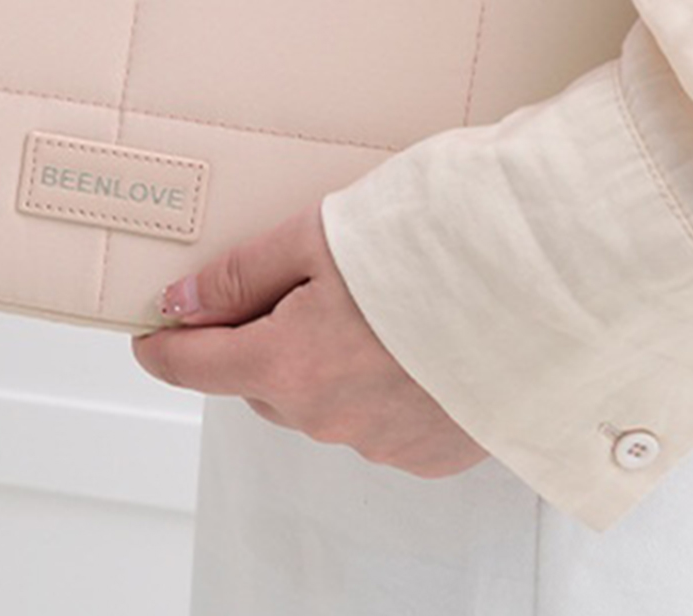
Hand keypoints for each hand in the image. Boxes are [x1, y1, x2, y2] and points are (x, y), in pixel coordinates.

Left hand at [130, 202, 491, 479]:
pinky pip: (374, 420)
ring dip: (319, 362)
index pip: (194, 367)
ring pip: (317, 402)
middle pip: (259, 381)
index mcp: (289, 365)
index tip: (147, 334)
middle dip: (256, 339)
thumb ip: (241, 276)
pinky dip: (373, 384)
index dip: (163, 347)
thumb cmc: (431, 250)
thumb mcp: (316, 238)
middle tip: (288, 283)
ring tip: (364, 302)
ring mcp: (383, 443)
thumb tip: (179, 303)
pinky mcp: (433, 452)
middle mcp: (329, 419)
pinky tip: (406, 339)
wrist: (545, 287)